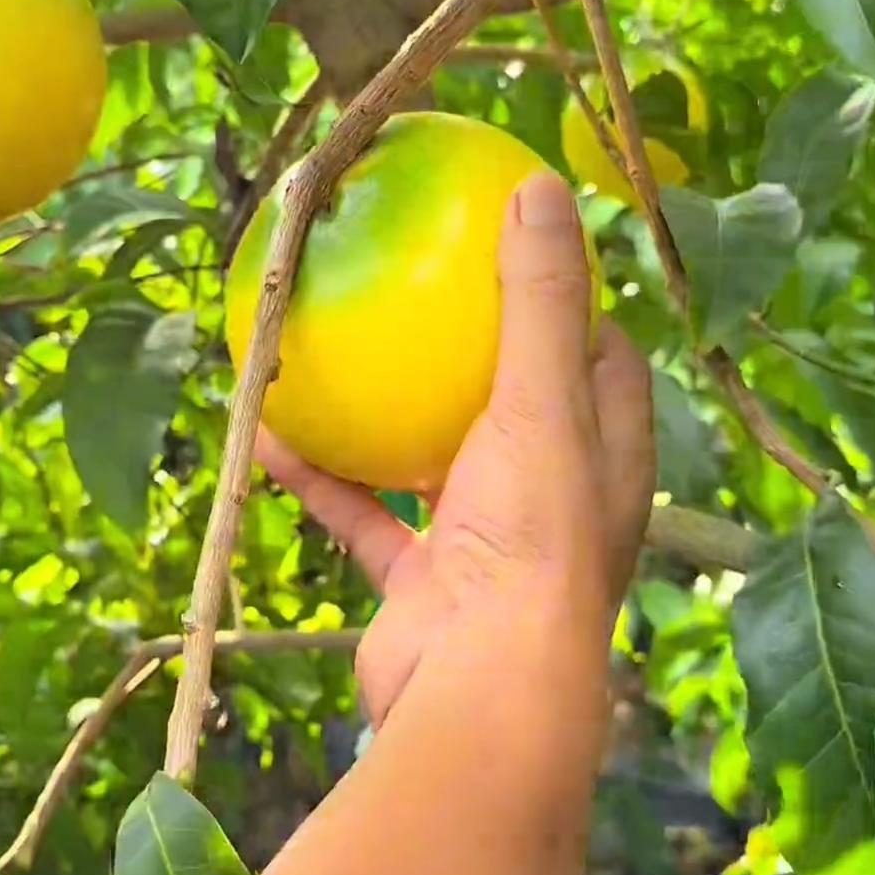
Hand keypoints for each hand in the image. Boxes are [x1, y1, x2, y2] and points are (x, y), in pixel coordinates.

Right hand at [257, 172, 654, 728]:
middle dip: (473, 356)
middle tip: (422, 292)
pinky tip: (269, 434)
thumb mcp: (541, 400)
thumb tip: (540, 187)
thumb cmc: (530, 535)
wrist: (477, 687)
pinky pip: (364, 515)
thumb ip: (539, 298)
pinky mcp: (422, 581)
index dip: (577, 309)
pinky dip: (323, 480)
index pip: (605, 363)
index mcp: (602, 456)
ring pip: (428, 460)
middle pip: (519, 407)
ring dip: (383, 416)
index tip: (525, 258)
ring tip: (336, 353)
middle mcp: (551, 497)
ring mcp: (482, 541)